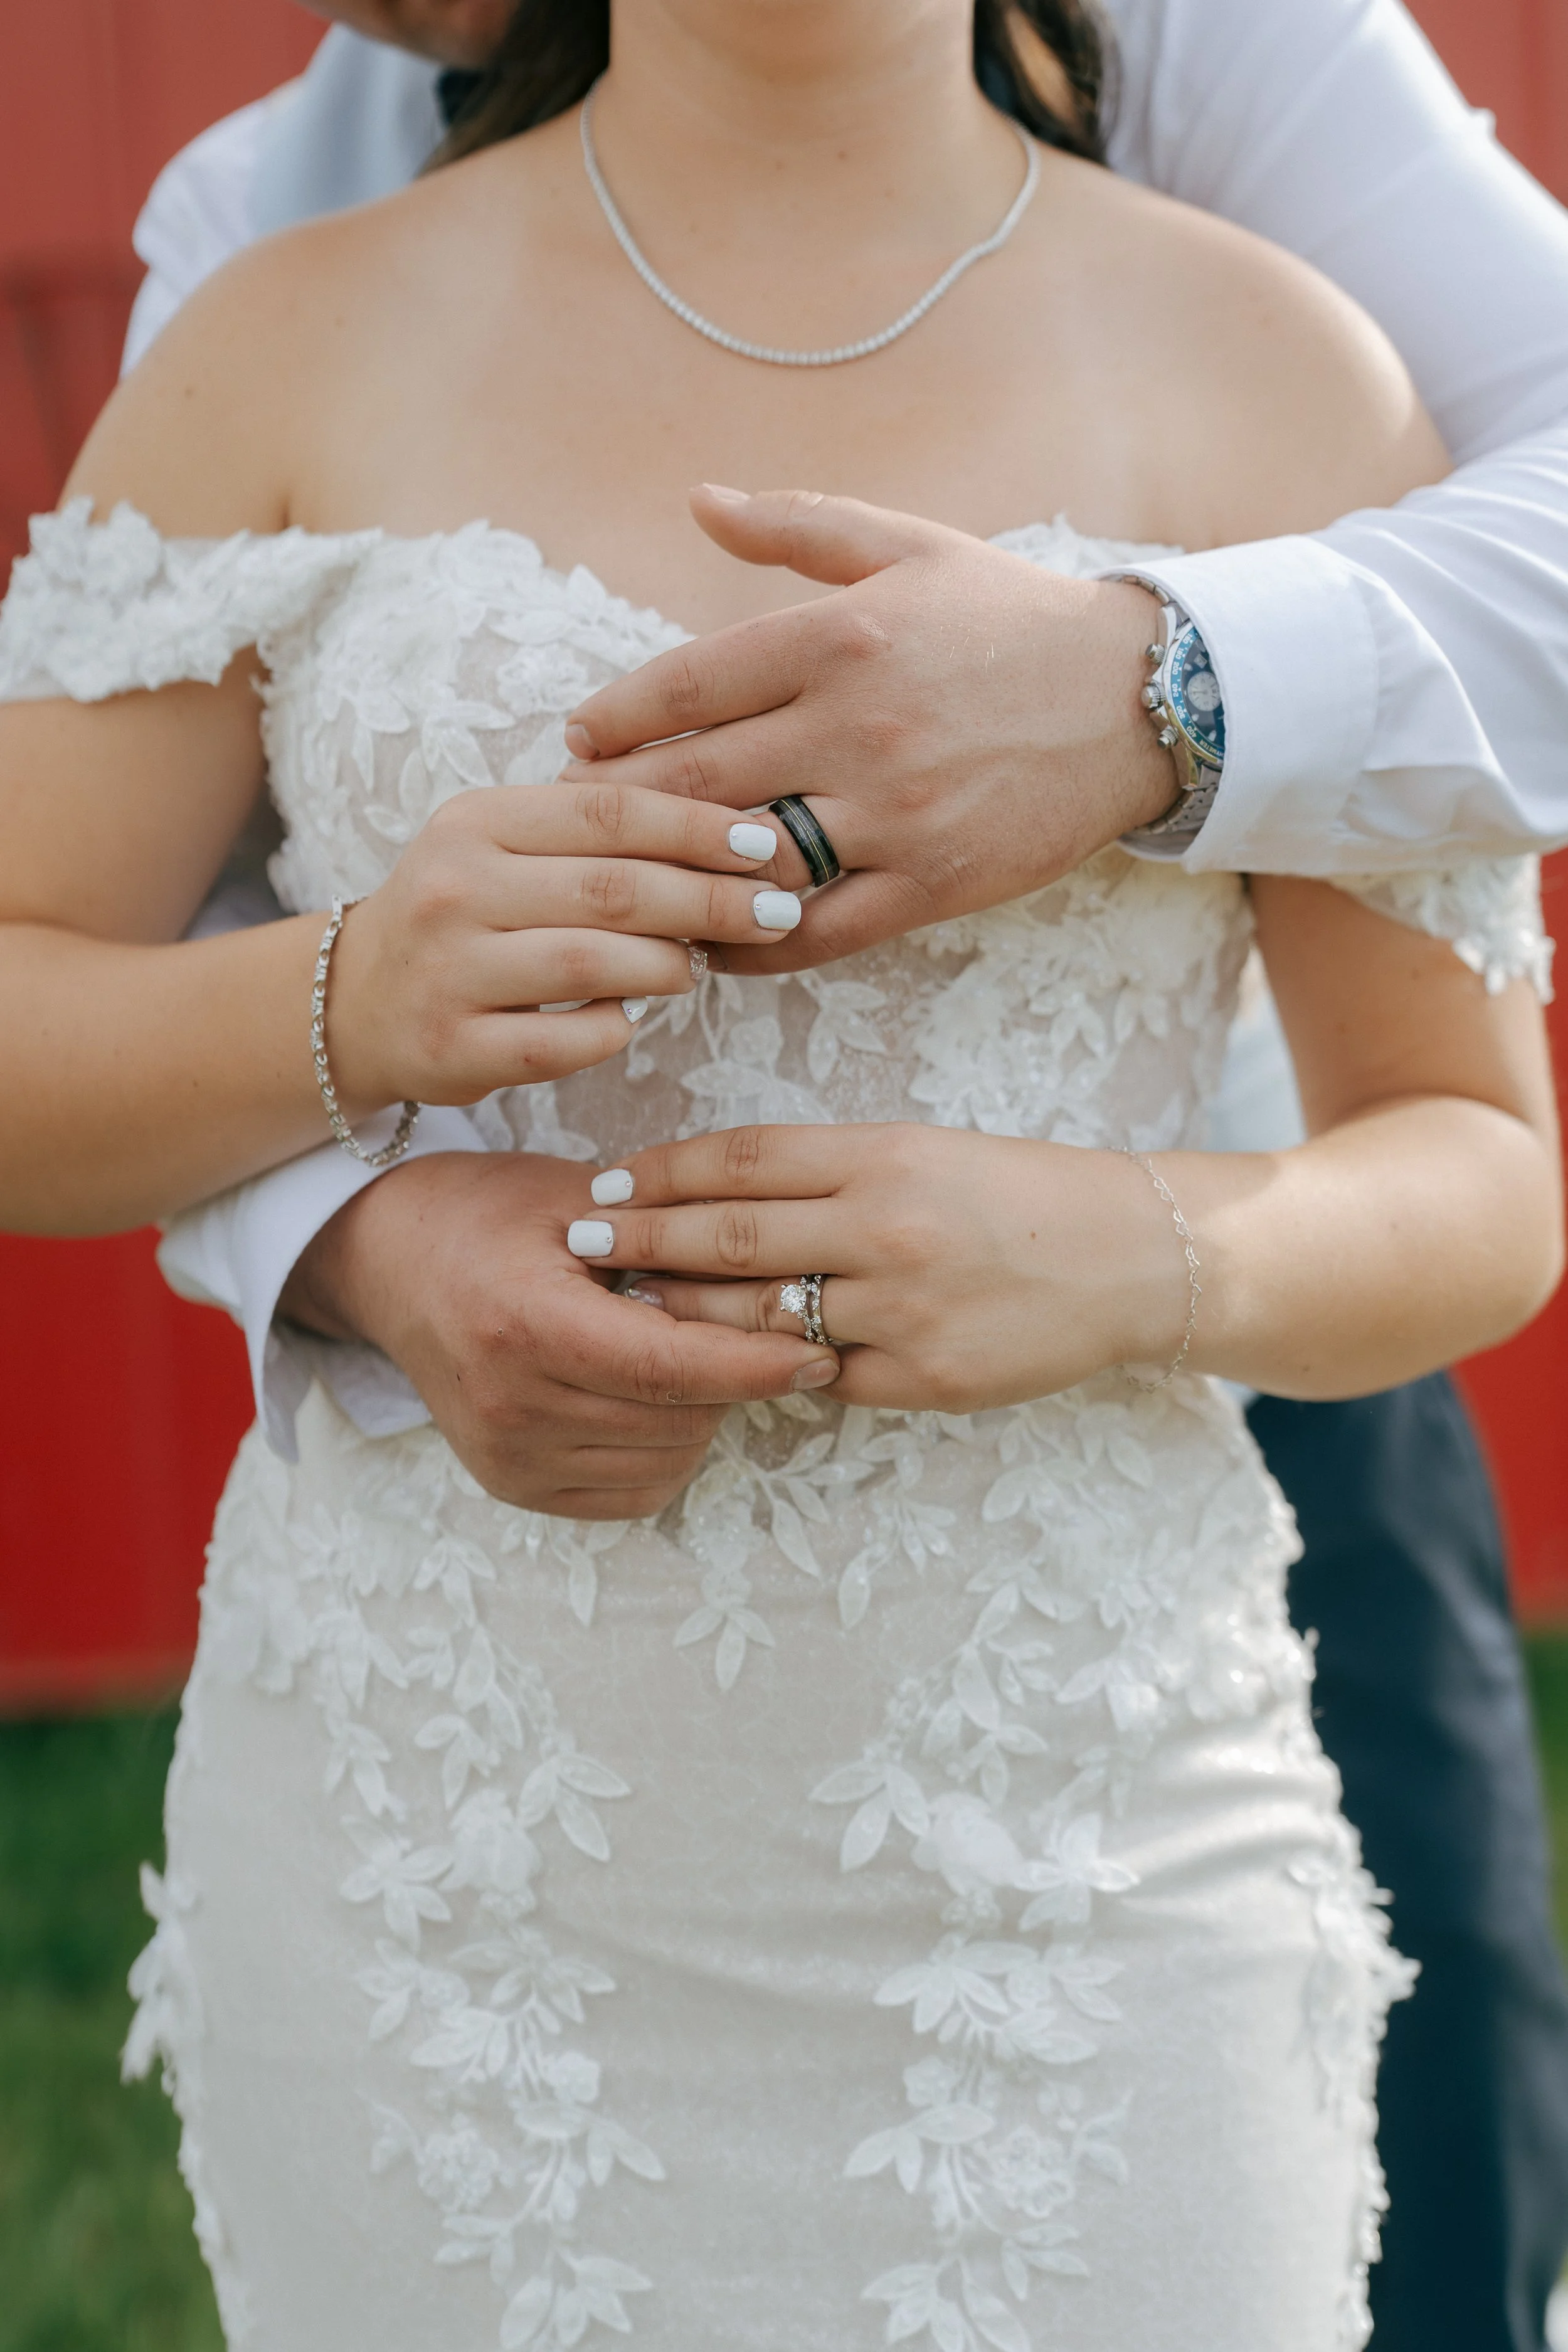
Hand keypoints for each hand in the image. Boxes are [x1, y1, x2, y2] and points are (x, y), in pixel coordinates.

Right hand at [279, 1150, 840, 1516]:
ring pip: (667, 1456)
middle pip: (678, 1416)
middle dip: (730, 1375)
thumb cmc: (486, 1214)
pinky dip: (666, 1448)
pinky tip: (652, 1395)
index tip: (818, 1350)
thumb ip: (667, 1236)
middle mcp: (511, 1405)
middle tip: (744, 1325)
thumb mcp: (574, 1198)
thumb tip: (775, 1268)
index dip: (756, 1363)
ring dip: (700, 1411)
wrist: (387, 1261)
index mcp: (526, 1325)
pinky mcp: (512, 1486)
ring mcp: (508, 1456)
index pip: (672, 1367)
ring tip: (681, 1349)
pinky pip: (634, 1490)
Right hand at [325, 779, 803, 1110]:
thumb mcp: (507, 850)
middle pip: (612, 888)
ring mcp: (449, 971)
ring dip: (665, 967)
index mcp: (476, 821)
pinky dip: (610, 1031)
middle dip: (709, 901)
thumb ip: (595, 838)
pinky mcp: (450, 1047)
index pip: (608, 811)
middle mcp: (455, 888)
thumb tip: (728, 835)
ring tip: (695, 968)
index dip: (696, 827)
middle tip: (775, 912)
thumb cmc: (466, 918)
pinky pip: (558, 1043)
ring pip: (590, 964)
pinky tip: (628, 1022)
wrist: (354, 1002)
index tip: (764, 844)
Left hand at [560, 488, 1178, 972]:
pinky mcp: (931, 882)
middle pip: (696, 781)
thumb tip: (696, 501)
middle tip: (581, 820)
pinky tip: (718, 939)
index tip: (577, 741)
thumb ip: (795, 526)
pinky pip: (816, 931)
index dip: (614, 720)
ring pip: (747, 861)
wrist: (1137, 699)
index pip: (686, 687)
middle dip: (623, 804)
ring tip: (636, 883)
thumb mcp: (908, 546)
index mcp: (841, 636)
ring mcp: (895, 813)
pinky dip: (754, 943)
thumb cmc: (1010, 617)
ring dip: (680, 878)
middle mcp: (858, 727)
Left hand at [563, 1124, 1190, 1412]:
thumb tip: (718, 1196)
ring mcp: (902, 1310)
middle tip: (578, 1242)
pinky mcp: (922, 1379)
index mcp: (882, 1157)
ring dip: (683, 1313)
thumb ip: (827, 1175)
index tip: (607, 1182)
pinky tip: (724, 1363)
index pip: (741, 1160)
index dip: (662, 1173)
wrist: (1129, 1260)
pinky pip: (819, 1379)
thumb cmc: (1016, 1195)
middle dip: (641, 1241)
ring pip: (757, 1318)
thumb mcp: (922, 1153)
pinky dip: (769, 1369)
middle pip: (729, 1238)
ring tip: (629, 1305)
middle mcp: (885, 1230)